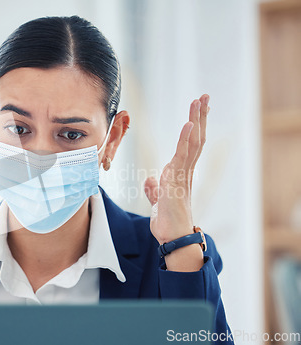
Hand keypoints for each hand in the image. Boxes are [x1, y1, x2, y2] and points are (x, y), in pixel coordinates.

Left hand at [144, 95, 209, 270]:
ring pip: (192, 143)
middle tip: (205, 97)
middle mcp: (184, 171)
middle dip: (200, 117)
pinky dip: (186, 140)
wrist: (172, 239)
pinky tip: (189, 124)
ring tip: (200, 101)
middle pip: (195, 138)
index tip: (197, 109)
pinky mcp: (177, 182)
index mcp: (180, 173)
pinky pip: (183, 157)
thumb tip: (150, 179)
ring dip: (196, 121)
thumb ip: (154, 189)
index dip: (193, 126)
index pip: (189, 144)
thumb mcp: (157, 201)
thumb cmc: (168, 222)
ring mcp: (183, 175)